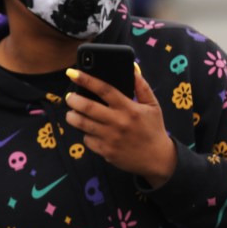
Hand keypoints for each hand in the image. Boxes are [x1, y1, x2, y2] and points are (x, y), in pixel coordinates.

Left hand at [64, 65, 176, 187]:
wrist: (157, 159)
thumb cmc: (153, 129)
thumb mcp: (153, 106)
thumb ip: (142, 87)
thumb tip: (132, 69)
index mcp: (129, 108)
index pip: (104, 89)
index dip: (86, 79)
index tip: (72, 73)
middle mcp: (118, 122)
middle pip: (87, 107)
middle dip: (73, 100)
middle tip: (69, 97)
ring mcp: (110, 138)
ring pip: (82, 124)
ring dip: (72, 117)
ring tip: (72, 113)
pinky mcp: (105, 151)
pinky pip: (87, 139)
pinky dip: (85, 133)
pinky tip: (88, 130)